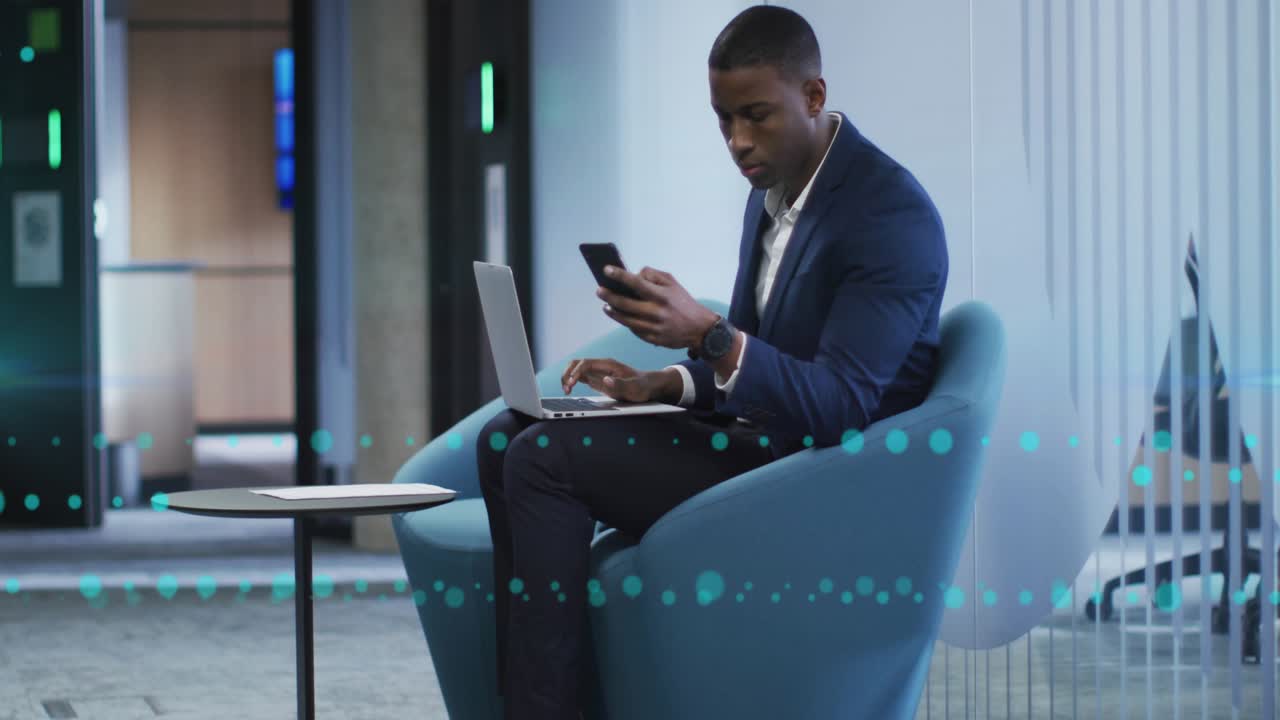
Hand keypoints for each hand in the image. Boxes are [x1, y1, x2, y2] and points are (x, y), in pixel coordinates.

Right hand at [561, 358, 676, 402]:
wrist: (650, 385)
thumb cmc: (644, 385)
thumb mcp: (635, 388)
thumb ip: (620, 385)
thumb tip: (605, 380)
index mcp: (608, 365)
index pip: (585, 364)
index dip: (575, 373)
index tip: (572, 384)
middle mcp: (601, 367)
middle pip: (576, 363)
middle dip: (567, 374)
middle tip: (566, 388)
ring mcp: (598, 373)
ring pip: (575, 370)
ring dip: (567, 378)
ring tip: (567, 390)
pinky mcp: (597, 380)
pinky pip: (580, 377)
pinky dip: (572, 382)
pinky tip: (571, 390)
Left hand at [596, 266, 719, 348]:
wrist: (700, 329)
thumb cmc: (683, 302)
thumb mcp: (672, 283)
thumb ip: (653, 276)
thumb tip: (633, 274)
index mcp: (662, 295)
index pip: (637, 283)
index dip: (620, 276)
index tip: (606, 270)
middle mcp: (657, 312)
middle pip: (626, 304)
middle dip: (609, 296)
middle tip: (599, 290)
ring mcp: (654, 328)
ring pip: (626, 320)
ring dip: (613, 312)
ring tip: (606, 305)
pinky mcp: (653, 339)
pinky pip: (634, 330)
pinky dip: (625, 322)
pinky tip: (619, 316)